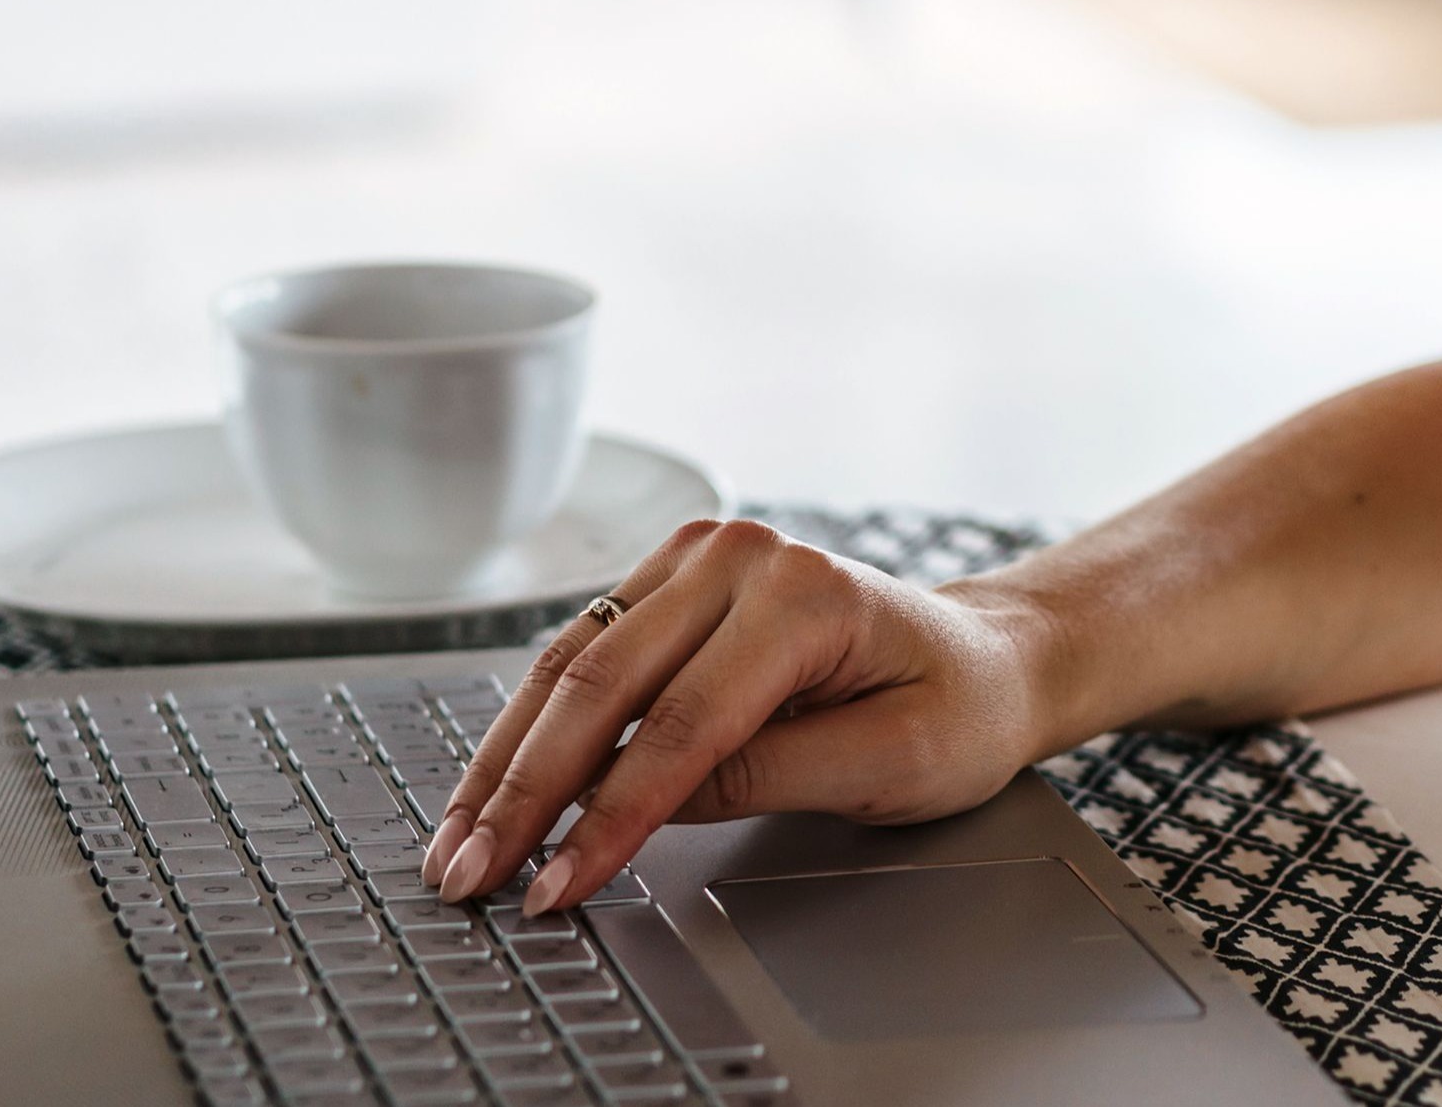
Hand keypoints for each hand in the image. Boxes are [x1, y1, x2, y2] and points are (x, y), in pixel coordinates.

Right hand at [424, 518, 1056, 912]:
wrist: (984, 658)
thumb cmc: (956, 708)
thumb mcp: (891, 761)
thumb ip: (768, 775)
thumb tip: (648, 802)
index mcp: (804, 594)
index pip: (680, 723)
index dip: (608, 815)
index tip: (557, 883)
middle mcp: (739, 557)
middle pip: (601, 686)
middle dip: (524, 791)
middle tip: (471, 873)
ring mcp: (696, 559)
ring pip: (570, 665)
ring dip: (507, 760)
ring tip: (457, 840)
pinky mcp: (668, 580)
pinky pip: (582, 652)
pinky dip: (533, 725)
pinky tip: (494, 785)